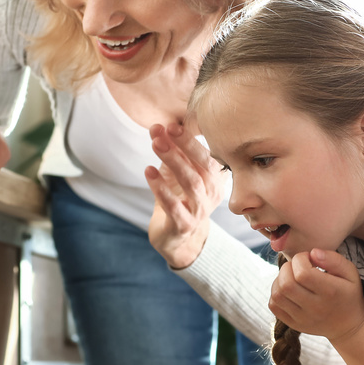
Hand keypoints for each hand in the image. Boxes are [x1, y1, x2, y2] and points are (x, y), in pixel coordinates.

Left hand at [145, 123, 225, 268]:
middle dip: (183, 147)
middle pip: (202, 168)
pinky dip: (161, 188)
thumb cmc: (179, 199)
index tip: (172, 125)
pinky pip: (174, 206)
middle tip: (164, 130)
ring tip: (156, 145)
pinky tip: (149, 172)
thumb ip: (170, 151)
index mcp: (214, 179)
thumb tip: (158, 126)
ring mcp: (200, 212)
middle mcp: (212, 195)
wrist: (178, 239)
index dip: (190, 141)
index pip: (207, 157)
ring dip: (173, 162)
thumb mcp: (176, 173)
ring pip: (191, 185)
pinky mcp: (183, 226)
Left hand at [270, 249, 363, 341]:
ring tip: (292, 276)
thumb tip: (312, 253)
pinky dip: (276, 293)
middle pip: (286, 284)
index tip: (308, 258)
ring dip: (280, 279)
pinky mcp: (293, 324)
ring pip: (277, 294)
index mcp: (330, 292)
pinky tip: (288, 289)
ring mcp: (302, 319)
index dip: (300, 259)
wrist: (349, 325)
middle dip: (287, 268)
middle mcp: (315, 308)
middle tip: (298, 266)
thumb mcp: (351, 273)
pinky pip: (274, 306)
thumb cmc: (349, 293)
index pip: (303, 273)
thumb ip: (334, 259)